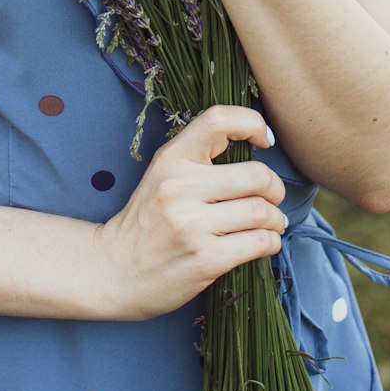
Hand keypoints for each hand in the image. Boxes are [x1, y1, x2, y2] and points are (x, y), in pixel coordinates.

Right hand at [91, 105, 285, 320]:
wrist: (113, 270)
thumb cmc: (146, 220)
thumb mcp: (162, 174)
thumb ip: (198, 156)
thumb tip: (253, 140)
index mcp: (171, 159)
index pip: (218, 120)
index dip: (252, 123)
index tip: (263, 141)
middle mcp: (180, 187)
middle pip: (257, 176)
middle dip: (275, 188)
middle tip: (272, 197)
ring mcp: (192, 225)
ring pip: (262, 212)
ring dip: (276, 219)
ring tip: (270, 223)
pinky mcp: (205, 260)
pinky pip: (260, 243)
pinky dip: (271, 242)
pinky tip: (263, 242)